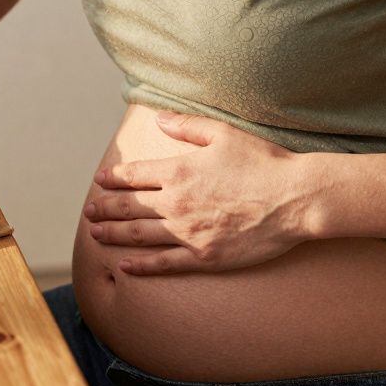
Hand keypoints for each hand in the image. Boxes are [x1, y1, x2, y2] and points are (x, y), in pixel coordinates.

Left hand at [84, 111, 317, 274]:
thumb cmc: (264, 162)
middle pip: (129, 206)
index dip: (113, 178)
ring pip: (139, 235)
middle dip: (105, 209)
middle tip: (89, 212)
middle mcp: (176, 202)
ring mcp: (188, 232)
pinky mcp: (204, 256)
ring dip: (113, 235)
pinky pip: (164, 263)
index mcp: (179, 171)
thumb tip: (159, 118)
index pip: (134, 175)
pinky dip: (140, 266)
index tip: (99, 182)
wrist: (296, 198)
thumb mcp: (224, 133)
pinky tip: (124, 267)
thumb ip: (187, 126)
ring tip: (95, 235)